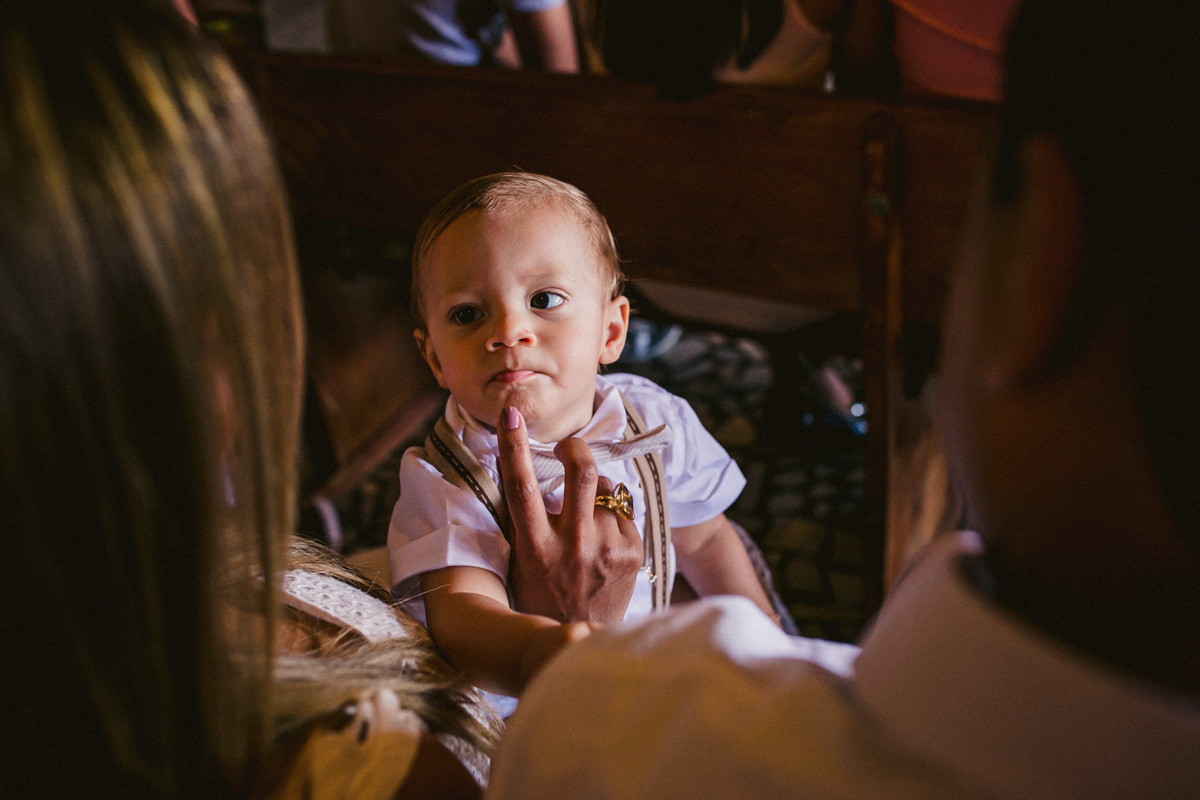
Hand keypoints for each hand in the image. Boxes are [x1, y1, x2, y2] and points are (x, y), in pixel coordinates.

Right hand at [497, 406, 641, 622]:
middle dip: (576, 448)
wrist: (582, 638)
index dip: (513, 445)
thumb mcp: (522, 560)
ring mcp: (606, 550)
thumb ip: (526, 519)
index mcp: (535, 548)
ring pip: (605, 492)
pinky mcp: (633, 554)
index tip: (512, 413)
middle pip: (581, 473)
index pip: (520, 487)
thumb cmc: (543, 594)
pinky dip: (612, 517)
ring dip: (595, 494)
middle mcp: (572, 547)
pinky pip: (623, 513)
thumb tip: (526, 466)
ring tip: (588, 519)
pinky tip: (604, 541)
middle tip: (569, 448)